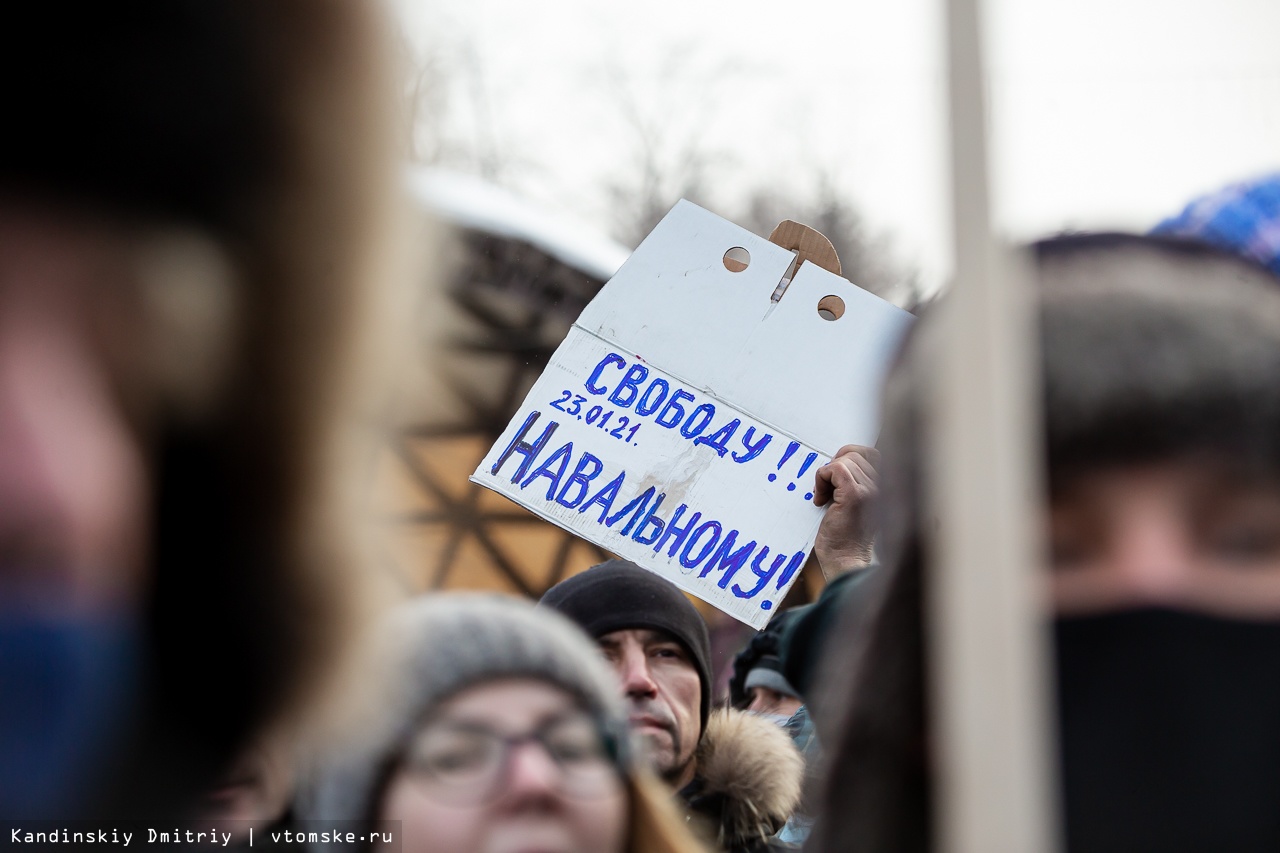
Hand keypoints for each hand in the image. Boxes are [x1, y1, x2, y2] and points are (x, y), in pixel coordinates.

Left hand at [812, 445, 878, 578]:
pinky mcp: (854, 496)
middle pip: (854, 454)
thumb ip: (855, 482)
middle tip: (826, 489)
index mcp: (885, 487)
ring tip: (824, 497)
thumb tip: (838, 460)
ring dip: (825, 476)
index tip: (833, 477)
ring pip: (843, 461)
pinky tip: (820, 499)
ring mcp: (870, 490)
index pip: (870, 452)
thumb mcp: (854, 504)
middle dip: (833, 467)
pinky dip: (821, 479)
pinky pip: (834, 469)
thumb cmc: (846, 538)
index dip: (847, 458)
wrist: (846, 561)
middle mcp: (882, 487)